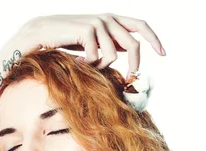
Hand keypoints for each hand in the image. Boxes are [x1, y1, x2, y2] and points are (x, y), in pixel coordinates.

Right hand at [19, 13, 164, 76]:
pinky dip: (89, 64)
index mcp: (113, 19)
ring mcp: (99, 23)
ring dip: (102, 66)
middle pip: (134, 44)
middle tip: (128, 76)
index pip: (141, 26)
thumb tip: (129, 54)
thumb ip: (111, 43)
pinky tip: (78, 59)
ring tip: (87, 64)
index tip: (163, 53)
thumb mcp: (93, 42)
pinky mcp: (88, 30)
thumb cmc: (66, 40)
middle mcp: (108, 18)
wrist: (42, 33)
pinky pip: (98, 57)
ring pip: (114, 55)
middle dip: (134, 63)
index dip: (154, 39)